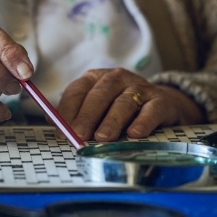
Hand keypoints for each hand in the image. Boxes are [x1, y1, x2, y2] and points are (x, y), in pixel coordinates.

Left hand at [54, 68, 204, 140]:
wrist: (163, 105)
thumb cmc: (121, 110)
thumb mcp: (97, 108)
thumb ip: (76, 114)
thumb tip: (53, 124)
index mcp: (96, 79)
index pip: (77, 91)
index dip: (68, 111)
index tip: (61, 131)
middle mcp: (117, 79)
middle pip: (99, 96)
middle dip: (87, 117)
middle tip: (78, 136)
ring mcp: (140, 87)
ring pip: (124, 102)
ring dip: (112, 121)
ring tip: (103, 138)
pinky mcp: (161, 100)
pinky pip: (151, 110)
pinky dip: (143, 122)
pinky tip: (135, 134)